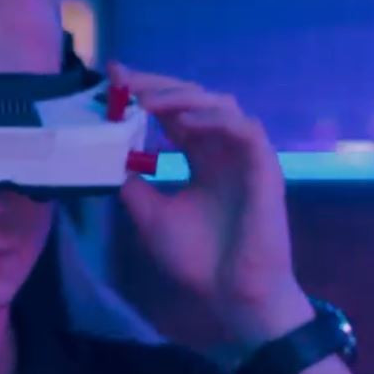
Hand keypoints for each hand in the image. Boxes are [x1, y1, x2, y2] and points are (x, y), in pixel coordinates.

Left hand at [110, 62, 312, 343]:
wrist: (231, 295)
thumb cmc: (197, 259)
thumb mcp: (150, 215)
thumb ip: (133, 184)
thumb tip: (109, 157)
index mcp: (200, 158)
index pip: (173, 113)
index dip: (146, 92)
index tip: (113, 78)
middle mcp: (221, 150)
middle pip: (193, 98)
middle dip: (158, 86)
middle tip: (124, 82)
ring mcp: (244, 156)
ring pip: (219, 103)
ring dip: (181, 97)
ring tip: (147, 102)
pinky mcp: (264, 167)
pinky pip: (244, 128)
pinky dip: (214, 119)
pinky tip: (183, 122)